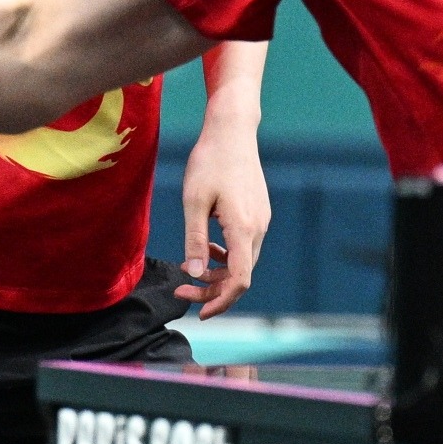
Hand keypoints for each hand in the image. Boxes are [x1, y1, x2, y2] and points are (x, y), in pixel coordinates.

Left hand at [172, 121, 269, 318]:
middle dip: (212, 290)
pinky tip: (205, 248)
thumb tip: (193, 274)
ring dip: (217, 273)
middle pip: (240, 276)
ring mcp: (261, 220)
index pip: (239, 281)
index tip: (200, 312)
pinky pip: (244, 246)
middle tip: (181, 291)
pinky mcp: (258, 213)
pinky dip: (225, 256)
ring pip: (242, 262)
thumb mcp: (193, 201)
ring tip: (188, 270)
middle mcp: (258, 228)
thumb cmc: (209, 161)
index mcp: (243, 229)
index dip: (221, 301)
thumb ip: (194, 240)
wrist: (232, 130)